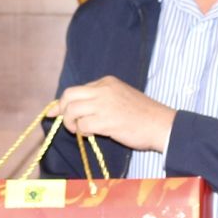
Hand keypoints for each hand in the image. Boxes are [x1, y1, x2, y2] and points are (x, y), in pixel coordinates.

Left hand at [57, 77, 174, 152]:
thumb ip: (99, 100)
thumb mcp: (120, 98)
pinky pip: (82, 125)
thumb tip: (74, 108)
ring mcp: (104, 104)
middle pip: (69, 95)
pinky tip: (91, 134)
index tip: (55, 112)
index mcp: (107, 82)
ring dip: (71, 123)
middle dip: (62, 110)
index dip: (64, 102)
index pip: (77, 89)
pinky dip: (82, 132)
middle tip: (68, 123)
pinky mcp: (106, 120)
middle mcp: (103, 89)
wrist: (161, 125)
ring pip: (72, 110)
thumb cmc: (143, 115)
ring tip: (80, 131)